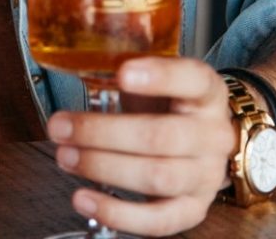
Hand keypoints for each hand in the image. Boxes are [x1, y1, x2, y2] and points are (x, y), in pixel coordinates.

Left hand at [46, 58, 236, 236]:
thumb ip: (127, 69)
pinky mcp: (194, 209)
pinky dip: (117, 213)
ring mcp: (207, 176)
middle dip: (103, 132)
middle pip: (161, 136)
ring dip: (103, 168)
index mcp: (208, 93)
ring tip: (66, 157)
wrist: (203, 142)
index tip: (122, 73)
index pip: (193, 79)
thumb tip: (82, 54)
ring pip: (158, 177)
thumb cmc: (169, 106)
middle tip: (61, 127)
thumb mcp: (155, 79)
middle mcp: (213, 135)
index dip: (160, 76)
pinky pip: (158, 220)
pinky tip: (84, 199)